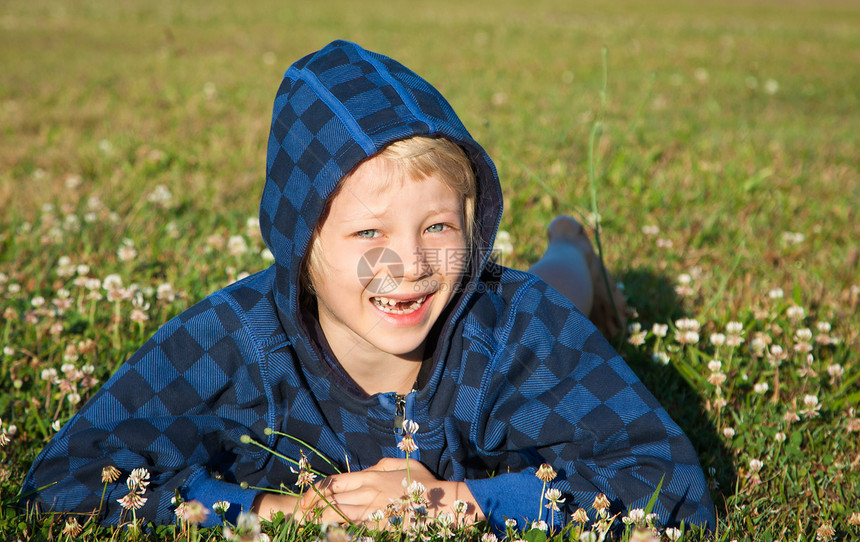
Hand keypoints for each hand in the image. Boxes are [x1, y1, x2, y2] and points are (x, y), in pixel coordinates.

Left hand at [255, 458, 483, 524]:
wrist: (444, 505)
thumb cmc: (427, 485)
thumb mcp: (405, 464)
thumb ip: (383, 464)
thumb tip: (368, 468)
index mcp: (372, 476)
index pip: (337, 482)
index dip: (318, 489)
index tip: (306, 496)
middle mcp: (368, 493)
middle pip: (332, 499)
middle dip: (311, 506)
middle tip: (296, 513)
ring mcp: (373, 513)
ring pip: (338, 516)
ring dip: (319, 520)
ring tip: (304, 524)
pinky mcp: (378, 528)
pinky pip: (353, 530)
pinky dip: (339, 532)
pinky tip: (328, 534)